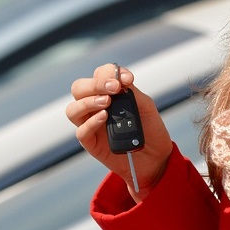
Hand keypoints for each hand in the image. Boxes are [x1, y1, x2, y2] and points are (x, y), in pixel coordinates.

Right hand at [67, 62, 172, 200]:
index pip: (99, 75)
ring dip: (88, 101)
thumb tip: (120, 80)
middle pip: (79, 88)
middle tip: (114, 88)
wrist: (156, 157)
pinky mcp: (91, 143)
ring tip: (107, 102)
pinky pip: (81, 131)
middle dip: (95, 84)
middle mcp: (95, 106)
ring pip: (73, 109)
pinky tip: (104, 117)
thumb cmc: (150, 129)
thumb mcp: (146, 107)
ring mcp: (91, 124)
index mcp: (107, 93)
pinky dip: (91, 122)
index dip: (109, 72)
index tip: (127, 79)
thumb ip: (132, 92)